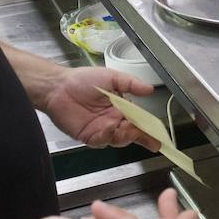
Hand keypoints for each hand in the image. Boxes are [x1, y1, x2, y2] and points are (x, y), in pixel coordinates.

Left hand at [41, 67, 159, 148]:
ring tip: (123, 127)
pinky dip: (107, 136)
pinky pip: (102, 141)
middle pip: (132, 134)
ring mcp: (101, 130)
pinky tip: (108, 128)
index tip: (160, 137)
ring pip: (119, 140)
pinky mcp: (89, 137)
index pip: (139, 121)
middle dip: (140, 136)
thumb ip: (131, 84)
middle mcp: (113, 120)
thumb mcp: (112, 77)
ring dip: (124, 136)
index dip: (150, 130)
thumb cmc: (84, 79)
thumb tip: (150, 89)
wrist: (59, 87)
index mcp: (121, 108)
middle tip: (141, 131)